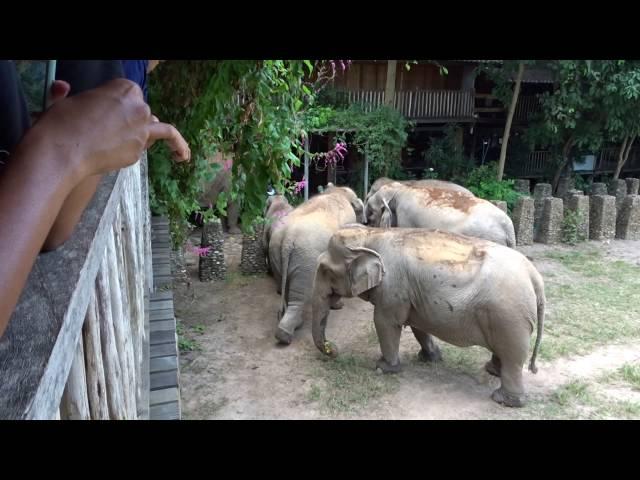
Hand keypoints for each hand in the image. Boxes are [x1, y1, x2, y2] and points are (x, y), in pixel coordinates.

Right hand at [23, 78, 189, 180]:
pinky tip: (182, 158)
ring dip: (162, 136)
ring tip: (178, 151)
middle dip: (132, 120)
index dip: (120, 105)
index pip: (131, 96)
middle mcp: (139, 107)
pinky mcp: (138, 152)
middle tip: (110, 130)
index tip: (108, 111)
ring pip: (157, 129)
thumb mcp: (65, 100)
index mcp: (125, 89)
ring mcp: (142, 131)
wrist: (63, 150)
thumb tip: (61, 86)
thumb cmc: (60, 122)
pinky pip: (148, 149)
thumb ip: (68, 93)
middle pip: (142, 113)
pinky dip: (174, 150)